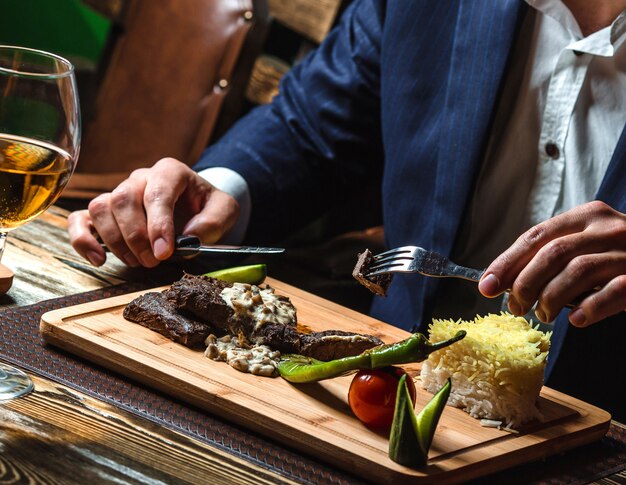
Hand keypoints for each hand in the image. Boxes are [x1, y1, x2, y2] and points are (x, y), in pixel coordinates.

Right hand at [68, 158, 239, 267]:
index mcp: (170, 172)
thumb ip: (213, 221)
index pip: (157, 193)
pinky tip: (99, 259)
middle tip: (154, 261)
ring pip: (101, 208)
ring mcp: (120, 192)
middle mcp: (141, 178)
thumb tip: (188, 238)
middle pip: (124, 200)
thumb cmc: (208, 207)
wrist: (197, 207)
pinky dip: (83, 239)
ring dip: (116, 240)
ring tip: (138, 262)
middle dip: (137, 237)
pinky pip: (82, 218)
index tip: (164, 253)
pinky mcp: (106, 211)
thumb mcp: (225, 210)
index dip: (158, 225)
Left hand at [478, 201, 625, 326]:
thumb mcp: (586, 246)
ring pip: (578, 271)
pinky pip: (614, 292)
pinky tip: (577, 320)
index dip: (507, 262)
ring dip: (551, 299)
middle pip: (552, 253)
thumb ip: (551, 256)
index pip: (535, 236)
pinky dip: (590, 308)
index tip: (486, 285)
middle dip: (525, 284)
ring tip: (544, 315)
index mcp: (586, 216)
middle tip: (516, 307)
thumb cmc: (620, 258)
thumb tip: (500, 281)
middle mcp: (608, 228)